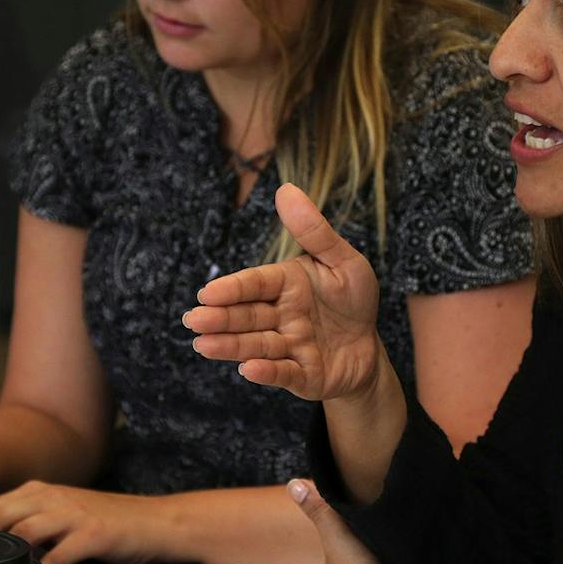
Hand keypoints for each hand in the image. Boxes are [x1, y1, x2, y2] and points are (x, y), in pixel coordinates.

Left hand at [0, 481, 163, 563]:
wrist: (155, 521)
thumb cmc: (109, 521)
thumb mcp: (65, 512)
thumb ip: (33, 520)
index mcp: (42, 492)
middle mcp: (55, 498)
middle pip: (1, 516)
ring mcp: (74, 515)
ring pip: (25, 533)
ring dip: (9, 558)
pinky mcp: (92, 535)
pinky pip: (58, 556)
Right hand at [184, 183, 387, 404]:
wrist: (369, 349)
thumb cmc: (353, 301)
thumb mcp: (343, 261)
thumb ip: (314, 230)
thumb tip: (284, 188)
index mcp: (285, 284)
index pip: (255, 284)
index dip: (232, 289)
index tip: (207, 293)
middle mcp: (280, 315)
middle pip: (246, 315)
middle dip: (219, 318)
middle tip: (193, 320)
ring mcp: (288, 346)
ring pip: (256, 344)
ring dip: (230, 345)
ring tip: (203, 345)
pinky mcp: (301, 375)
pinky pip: (284, 372)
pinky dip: (266, 371)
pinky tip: (248, 369)